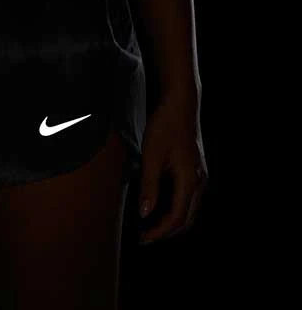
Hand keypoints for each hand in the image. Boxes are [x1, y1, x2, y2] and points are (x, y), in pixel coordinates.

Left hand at [137, 92, 207, 244]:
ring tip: (150, 223)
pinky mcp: (195, 168)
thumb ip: (149, 187)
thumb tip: (145, 214)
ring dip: (171, 219)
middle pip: (186, 218)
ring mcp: (199, 175)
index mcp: (189, 180)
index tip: (143, 239)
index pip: (176, 218)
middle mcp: (199, 181)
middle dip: (166, 230)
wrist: (180, 105)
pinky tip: (159, 203)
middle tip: (146, 237)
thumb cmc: (165, 127)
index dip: (159, 231)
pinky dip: (174, 206)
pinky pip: (187, 195)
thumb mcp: (151, 157)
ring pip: (188, 207)